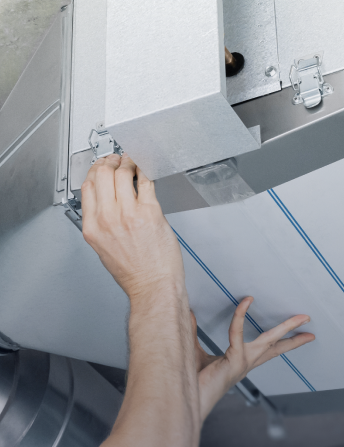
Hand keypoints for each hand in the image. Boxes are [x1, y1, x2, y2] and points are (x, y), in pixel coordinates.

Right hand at [80, 154, 184, 301]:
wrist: (154, 287)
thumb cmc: (134, 274)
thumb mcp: (104, 249)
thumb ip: (101, 225)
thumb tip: (106, 205)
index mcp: (93, 228)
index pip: (87, 187)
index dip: (94, 171)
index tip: (101, 167)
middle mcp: (108, 218)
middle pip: (101, 174)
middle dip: (109, 162)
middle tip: (117, 159)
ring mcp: (129, 214)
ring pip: (123, 174)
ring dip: (128, 163)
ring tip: (133, 163)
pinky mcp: (151, 213)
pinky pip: (146, 183)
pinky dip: (145, 172)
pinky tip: (146, 171)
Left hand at [192, 297, 314, 419]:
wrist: (188, 401)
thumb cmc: (191, 381)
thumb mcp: (194, 352)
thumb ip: (193, 333)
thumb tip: (188, 313)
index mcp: (242, 362)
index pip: (267, 349)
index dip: (280, 338)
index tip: (290, 328)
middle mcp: (246, 363)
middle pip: (276, 346)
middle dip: (294, 335)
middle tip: (308, 321)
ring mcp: (243, 363)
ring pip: (270, 341)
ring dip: (286, 328)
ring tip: (301, 318)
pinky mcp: (234, 361)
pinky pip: (238, 333)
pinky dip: (241, 316)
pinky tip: (246, 302)